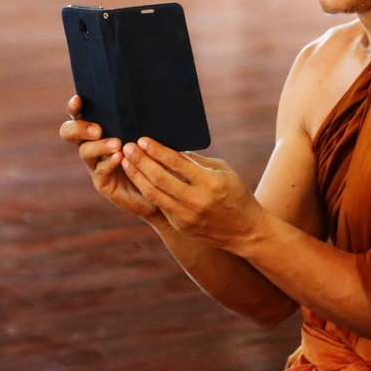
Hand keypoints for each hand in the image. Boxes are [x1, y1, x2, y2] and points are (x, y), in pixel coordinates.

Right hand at [58, 95, 159, 219]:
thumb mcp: (144, 132)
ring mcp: (94, 164)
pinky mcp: (102, 181)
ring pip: (85, 151)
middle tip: (97, 130)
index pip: (79, 115)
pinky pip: (100, 170)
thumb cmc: (151, 152)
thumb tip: (144, 96)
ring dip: (100, 146)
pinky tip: (120, 157)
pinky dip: (109, 162)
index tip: (78, 99)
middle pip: (69, 132)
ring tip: (117, 144)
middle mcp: (91, 144)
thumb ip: (138, 118)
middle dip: (79, 128)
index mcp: (97, 129)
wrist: (159, 185)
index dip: (74, 107)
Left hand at [120, 137, 265, 251]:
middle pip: (160, 178)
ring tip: (125, 161)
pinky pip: (160, 204)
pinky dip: (147, 190)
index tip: (143, 139)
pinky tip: (138, 179)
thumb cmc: (235, 194)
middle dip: (141, 161)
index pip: (177, 162)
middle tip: (128, 147)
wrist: (245, 230)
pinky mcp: (180, 225)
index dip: (157, 150)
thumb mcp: (223, 171)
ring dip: (137, 176)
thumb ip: (197, 162)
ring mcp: (186, 216)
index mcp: (210, 182)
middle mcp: (196, 200)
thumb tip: (172, 150)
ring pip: (153, 193)